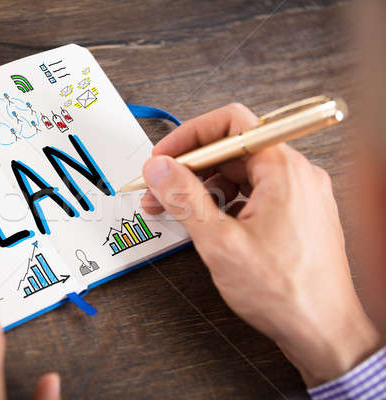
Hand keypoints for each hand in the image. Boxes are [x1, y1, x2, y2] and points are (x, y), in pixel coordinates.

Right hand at [141, 103, 380, 385]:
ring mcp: (297, 196)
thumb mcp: (220, 242)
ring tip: (174, 211)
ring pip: (239, 174)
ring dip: (202, 187)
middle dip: (189, 168)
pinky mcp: (294, 215)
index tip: (164, 157)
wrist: (323, 333)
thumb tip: (160, 169)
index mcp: (283, 170)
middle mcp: (295, 175)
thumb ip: (184, 198)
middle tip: (159, 188)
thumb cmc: (287, 293)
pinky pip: (251, 195)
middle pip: (232, 150)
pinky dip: (222, 203)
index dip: (189, 137)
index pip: (231, 123)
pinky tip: (204, 223)